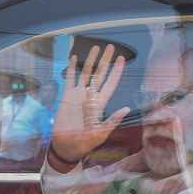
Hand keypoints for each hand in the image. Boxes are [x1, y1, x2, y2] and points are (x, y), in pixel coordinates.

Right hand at [50, 44, 128, 165]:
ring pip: (86, 73)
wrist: (66, 146)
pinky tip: (74, 58)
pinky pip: (69, 79)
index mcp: (100, 104)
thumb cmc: (84, 142)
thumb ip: (112, 120)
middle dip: (105, 61)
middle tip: (110, 47)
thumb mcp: (101, 133)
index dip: (116, 72)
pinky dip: (72, 68)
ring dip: (91, 61)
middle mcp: (90, 96)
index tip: (121, 59)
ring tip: (94, 48)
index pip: (110, 84)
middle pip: (99, 74)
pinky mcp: (66, 97)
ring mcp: (78, 95)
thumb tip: (126, 108)